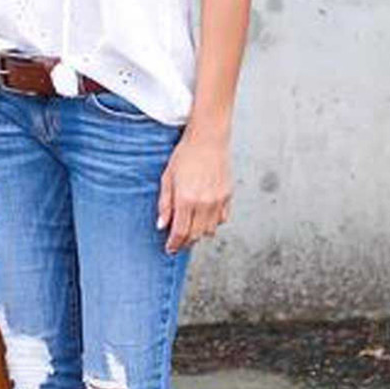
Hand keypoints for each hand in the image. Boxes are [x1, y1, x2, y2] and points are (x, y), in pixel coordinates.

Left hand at [156, 119, 232, 253]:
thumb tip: (162, 225)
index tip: (170, 249)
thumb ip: (165, 204)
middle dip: (185, 242)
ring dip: (199, 233)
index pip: (180, 232)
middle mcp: (204, 203)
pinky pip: (222, 219)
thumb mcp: (167, 177)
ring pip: (210, 230)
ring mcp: (218, 201)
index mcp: (186, 198)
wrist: (208, 139)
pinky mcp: (228, 196)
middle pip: (196, 235)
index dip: (174, 244)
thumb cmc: (186, 155)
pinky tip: (204, 216)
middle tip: (178, 242)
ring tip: (190, 228)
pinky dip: (212, 223)